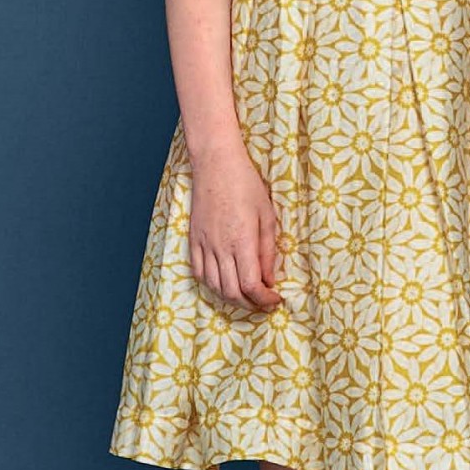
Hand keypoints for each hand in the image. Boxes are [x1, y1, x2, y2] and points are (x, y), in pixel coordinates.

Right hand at [187, 139, 284, 310]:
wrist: (216, 164)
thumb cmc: (246, 185)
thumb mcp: (267, 216)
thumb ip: (268, 251)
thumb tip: (269, 279)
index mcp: (241, 241)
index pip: (250, 285)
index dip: (264, 299)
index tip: (275, 299)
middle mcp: (220, 247)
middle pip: (231, 292)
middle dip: (250, 304)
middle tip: (264, 303)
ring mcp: (204, 244)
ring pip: (214, 286)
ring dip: (231, 298)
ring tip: (247, 297)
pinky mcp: (194, 239)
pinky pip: (198, 272)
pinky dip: (212, 285)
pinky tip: (224, 284)